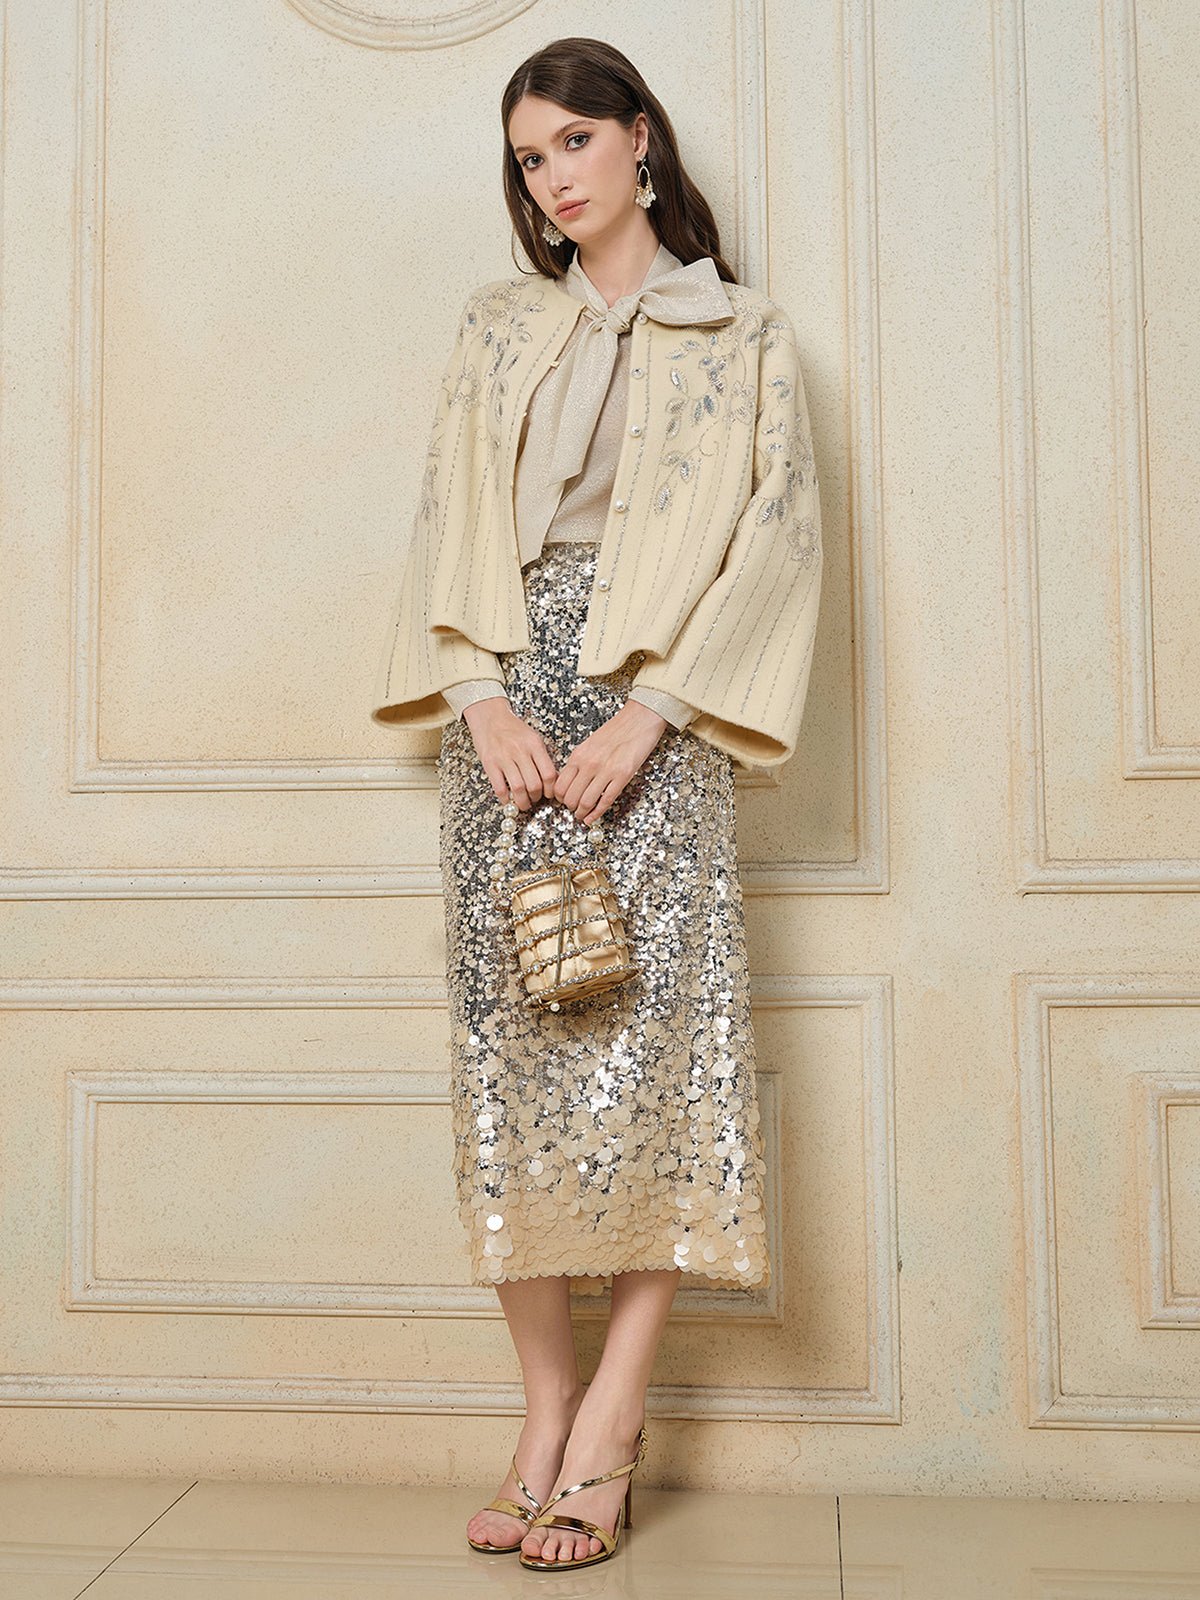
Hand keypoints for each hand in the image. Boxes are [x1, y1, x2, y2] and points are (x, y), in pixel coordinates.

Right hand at [462, 697, 558, 809]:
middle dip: (536, 798)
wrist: (490, 716)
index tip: (549, 795)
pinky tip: (508, 799)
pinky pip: (499, 788)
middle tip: (535, 800)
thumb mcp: (533, 738)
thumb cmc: (513, 728)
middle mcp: (520, 751)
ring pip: (518, 789)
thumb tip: (551, 780)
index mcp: (534, 744)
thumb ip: (541, 757)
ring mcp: (504, 757)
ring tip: (523, 803)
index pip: (549, 774)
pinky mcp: (489, 763)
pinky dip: (505, 799)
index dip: (551, 790)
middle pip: (534, 784)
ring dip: (522, 802)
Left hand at [552, 700, 666, 824]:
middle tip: (574, 810)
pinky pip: (605, 801)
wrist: (639, 718)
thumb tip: (572, 781)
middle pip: (570, 797)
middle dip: (570, 808)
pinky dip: (596, 814)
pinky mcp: (622, 776)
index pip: (560, 785)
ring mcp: (606, 771)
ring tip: (582, 815)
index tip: (563, 801)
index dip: (559, 798)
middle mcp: (589, 764)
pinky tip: (592, 819)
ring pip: (585, 802)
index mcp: (579, 755)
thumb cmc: (617, 730)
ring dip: (582, 813)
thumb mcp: (590, 744)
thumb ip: (580, 762)